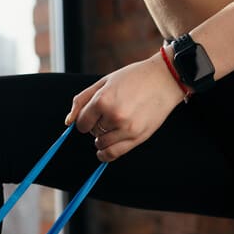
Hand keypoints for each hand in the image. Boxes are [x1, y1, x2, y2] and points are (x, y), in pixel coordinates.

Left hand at [64, 51, 185, 161]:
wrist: (164, 80)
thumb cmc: (134, 78)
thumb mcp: (105, 82)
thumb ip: (83, 100)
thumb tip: (68, 122)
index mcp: (103, 100)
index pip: (82, 122)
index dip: (84, 120)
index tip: (90, 117)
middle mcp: (114, 116)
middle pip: (92, 132)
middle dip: (96, 126)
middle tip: (108, 114)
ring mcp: (127, 129)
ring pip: (101, 144)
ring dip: (102, 139)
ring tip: (112, 126)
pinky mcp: (138, 137)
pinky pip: (114, 154)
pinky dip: (105, 155)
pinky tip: (104, 151)